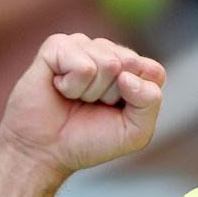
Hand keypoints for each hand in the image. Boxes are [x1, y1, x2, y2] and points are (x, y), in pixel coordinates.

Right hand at [0, 33, 166, 176]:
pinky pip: (82, 65)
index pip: (154, 72)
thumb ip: (150, 102)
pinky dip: (72, 86)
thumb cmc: (89, 140)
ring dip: (90, 91)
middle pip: (131, 64)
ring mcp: (82, 45)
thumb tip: (128, 76)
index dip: (138, 98)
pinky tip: (59, 88)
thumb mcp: (135, 132)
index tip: (116, 111)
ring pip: (108, 63)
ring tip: (74, 98)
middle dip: (113, 94)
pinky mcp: (56, 46)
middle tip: (92, 105)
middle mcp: (108, 52)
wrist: (44, 151)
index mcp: (131, 69)